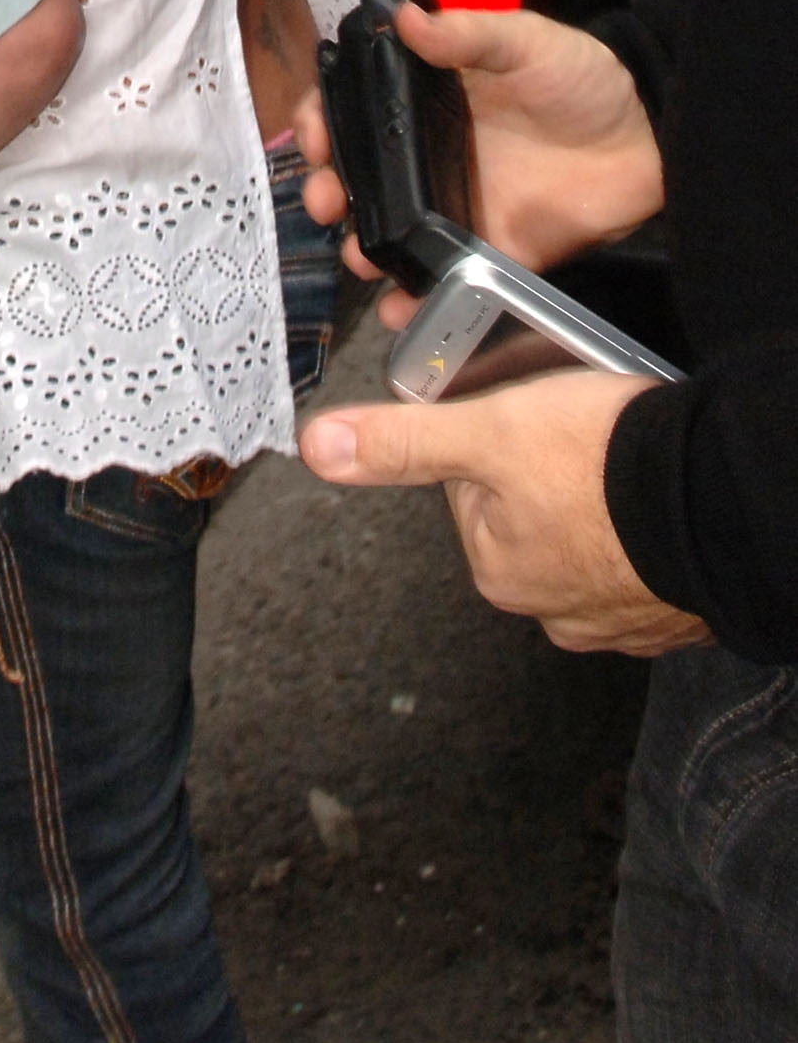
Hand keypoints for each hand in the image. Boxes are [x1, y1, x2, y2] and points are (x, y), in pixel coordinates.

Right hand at [294, 3, 664, 325]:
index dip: (321, 122)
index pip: (354, 109)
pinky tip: (398, 310)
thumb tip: (403, 19)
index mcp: (426, 101)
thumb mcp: (526, 42)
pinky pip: (440, 282)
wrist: (649, 142)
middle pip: (356, 178)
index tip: (312, 138)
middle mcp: (428, 157)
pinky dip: (413, 303)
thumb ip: (468, 34)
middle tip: (326, 201)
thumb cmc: (585, 82)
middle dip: (326, 192)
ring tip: (360, 256)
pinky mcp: (487, 252)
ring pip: (386, 234)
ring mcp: (453, 208)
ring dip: (361, 249)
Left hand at [300, 367, 710, 655]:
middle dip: (552, 478)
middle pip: (528, 517)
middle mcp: (550, 609)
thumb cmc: (612, 467)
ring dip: (602, 510)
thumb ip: (403, 442)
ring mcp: (615, 617)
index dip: (499, 443)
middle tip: (587, 443)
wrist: (722, 501)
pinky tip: (656, 506)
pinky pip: (643, 567)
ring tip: (627, 470)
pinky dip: (646, 540)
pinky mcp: (669, 614)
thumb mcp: (488, 431)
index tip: (533, 426)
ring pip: (588, 542)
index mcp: (498, 569)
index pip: (473, 489)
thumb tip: (320, 446)